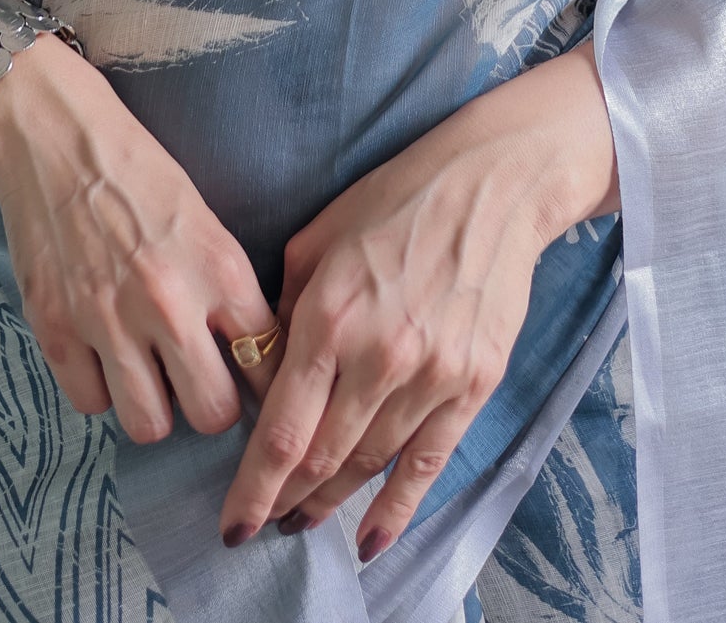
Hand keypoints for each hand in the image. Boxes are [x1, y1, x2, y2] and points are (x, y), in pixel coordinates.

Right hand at [0, 35, 277, 443]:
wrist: (55, 136)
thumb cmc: (137, 168)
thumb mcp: (203, 217)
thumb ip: (224, 287)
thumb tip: (249, 353)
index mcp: (218, 268)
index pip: (267, 361)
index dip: (265, 379)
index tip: (254, 381)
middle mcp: (169, 303)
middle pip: (213, 414)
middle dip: (210, 405)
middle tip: (198, 382)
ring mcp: (108, 322)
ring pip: (150, 426)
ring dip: (153, 406)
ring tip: (147, 373)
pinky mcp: (56, 331)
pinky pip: (90, 404)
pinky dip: (98, 388)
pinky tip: (101, 355)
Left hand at [219, 45, 615, 559]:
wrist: (492, 185)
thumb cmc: (396, 199)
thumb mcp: (317, 239)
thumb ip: (285, 311)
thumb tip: (264, 371)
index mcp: (331, 316)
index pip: (282, 431)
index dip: (252, 489)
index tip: (232, 524)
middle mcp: (380, 356)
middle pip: (322, 459)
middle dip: (285, 502)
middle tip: (262, 524)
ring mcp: (432, 376)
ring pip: (369, 466)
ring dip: (330, 503)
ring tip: (303, 521)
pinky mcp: (473, 385)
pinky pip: (428, 463)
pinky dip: (397, 510)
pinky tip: (369, 540)